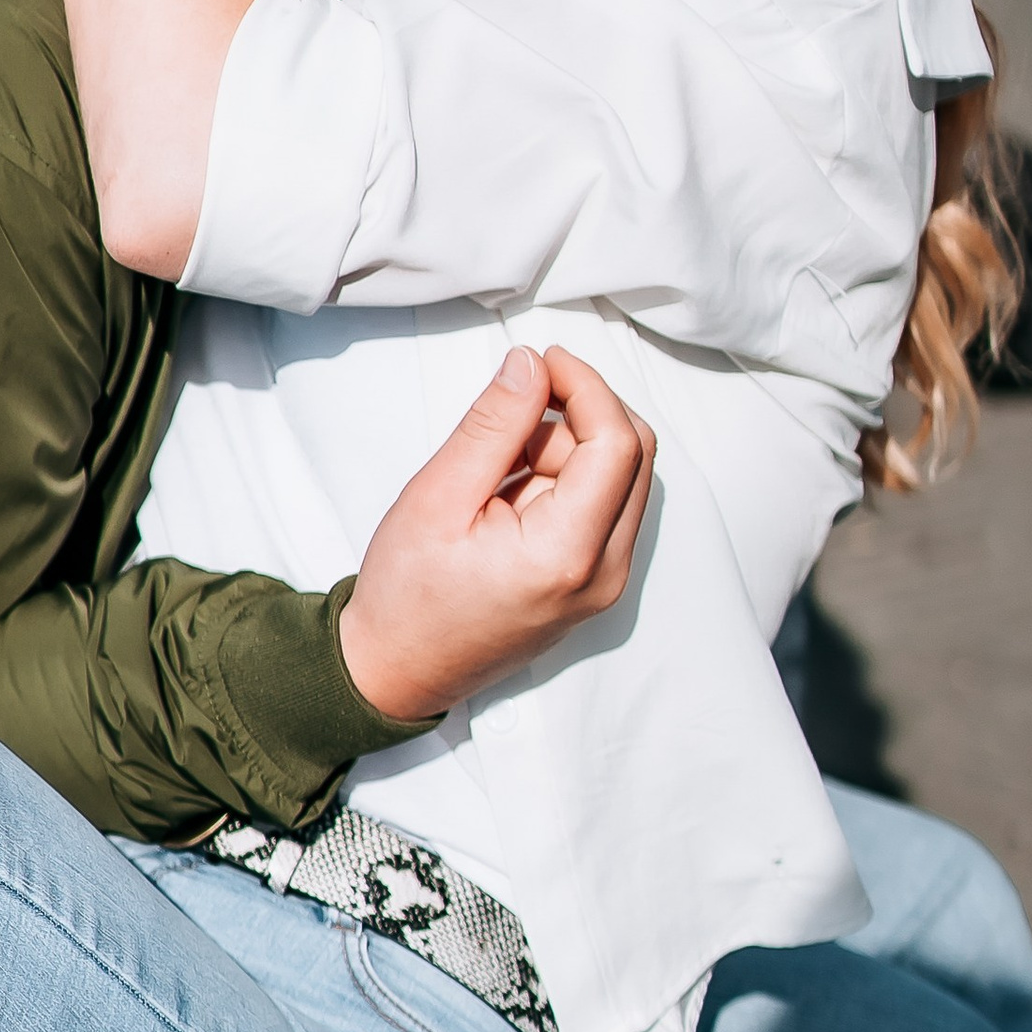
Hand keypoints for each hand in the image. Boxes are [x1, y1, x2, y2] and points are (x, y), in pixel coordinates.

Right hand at [337, 346, 655, 723]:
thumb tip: (531, 364)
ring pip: (622, 477)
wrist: (397, 670)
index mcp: (566, 555)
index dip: (587, 386)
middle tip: (518, 407)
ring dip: (572, 448)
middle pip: (634, 455)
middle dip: (582, 414)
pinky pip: (605, 507)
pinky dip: (568, 479)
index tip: (543, 361)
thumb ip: (492, 426)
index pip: (617, 443)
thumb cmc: (407, 594)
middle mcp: (604, 574)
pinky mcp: (594, 583)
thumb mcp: (437, 496)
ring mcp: (605, 583)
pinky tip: (512, 490)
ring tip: (497, 467)